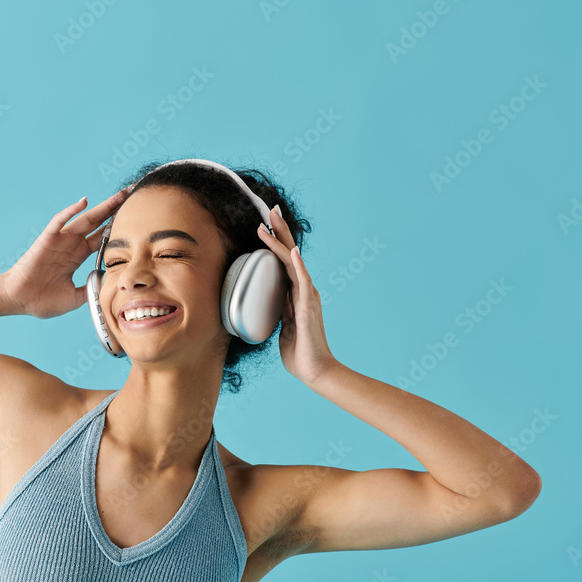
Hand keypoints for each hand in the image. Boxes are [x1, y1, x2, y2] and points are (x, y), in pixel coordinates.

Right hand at [1, 188, 130, 318]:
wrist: (19, 300)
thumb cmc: (42, 300)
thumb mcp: (75, 298)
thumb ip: (92, 289)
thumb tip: (109, 285)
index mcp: (77, 257)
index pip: (102, 238)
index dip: (117, 229)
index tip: (134, 221)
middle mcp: (71, 245)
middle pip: (98, 223)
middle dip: (115, 210)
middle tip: (133, 196)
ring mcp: (60, 240)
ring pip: (84, 219)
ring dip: (102, 206)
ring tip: (120, 194)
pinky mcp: (47, 239)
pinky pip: (60, 222)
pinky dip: (71, 211)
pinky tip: (84, 202)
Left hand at [256, 206, 336, 385]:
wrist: (316, 371)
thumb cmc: (300, 354)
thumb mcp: (283, 329)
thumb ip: (280, 314)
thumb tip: (270, 304)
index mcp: (296, 295)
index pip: (284, 263)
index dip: (276, 243)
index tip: (265, 225)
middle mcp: (304, 291)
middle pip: (290, 254)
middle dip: (280, 231)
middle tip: (271, 209)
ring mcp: (307, 297)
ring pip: (292, 262)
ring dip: (281, 241)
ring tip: (270, 221)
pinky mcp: (308, 307)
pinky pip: (302, 282)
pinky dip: (298, 265)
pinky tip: (294, 251)